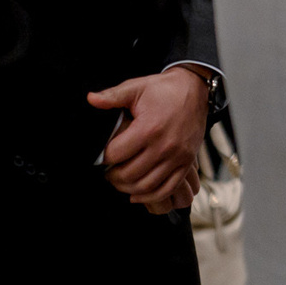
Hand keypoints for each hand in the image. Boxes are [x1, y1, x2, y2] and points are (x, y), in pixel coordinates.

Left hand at [90, 68, 209, 212]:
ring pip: (146, 186)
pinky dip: (150, 196)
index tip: (101, 155)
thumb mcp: (137, 87)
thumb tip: (90, 99)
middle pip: (129, 174)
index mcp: (149, 127)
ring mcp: (178, 156)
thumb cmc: (163, 90)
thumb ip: (112, 96)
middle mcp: (165, 145)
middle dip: (112, 176)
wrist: (195, 89)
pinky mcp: (187, 163)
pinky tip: (137, 193)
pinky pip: (167, 189)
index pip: (116, 155)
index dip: (103, 157)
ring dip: (128, 188)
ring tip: (120, 180)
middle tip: (108, 171)